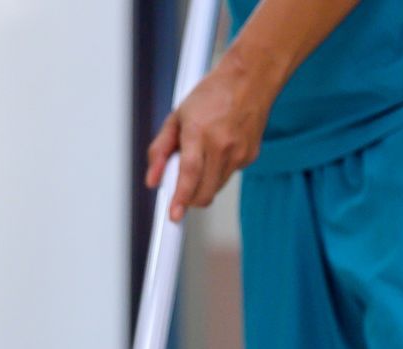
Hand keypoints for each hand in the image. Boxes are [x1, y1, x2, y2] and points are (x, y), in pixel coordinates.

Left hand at [145, 46, 280, 221]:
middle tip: (180, 190)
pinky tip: (219, 149)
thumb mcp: (176, 118)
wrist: (250, 79)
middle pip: (204, 192)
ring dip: (203, 184)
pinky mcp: (250, 156)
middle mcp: (221, 144)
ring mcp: (239, 152)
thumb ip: (160, 151)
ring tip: (202, 155)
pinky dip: (218, 172)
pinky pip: (228, 176)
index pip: (189, 174)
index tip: (174, 215)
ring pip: (215, 188)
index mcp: (199, 132)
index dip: (180, 198)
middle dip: (189, 199)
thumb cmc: (212, 95)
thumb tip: (152, 181)